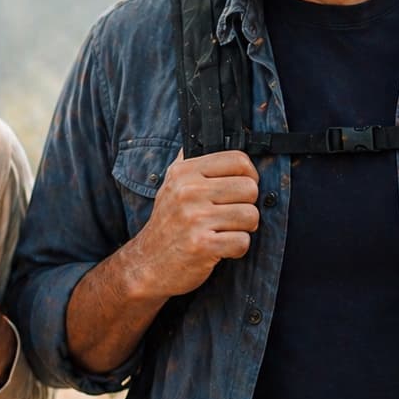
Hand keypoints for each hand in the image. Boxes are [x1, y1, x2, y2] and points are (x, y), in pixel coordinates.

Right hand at [128, 149, 260, 301]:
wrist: (147, 264)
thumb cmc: (168, 224)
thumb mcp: (171, 185)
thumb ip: (191, 161)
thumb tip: (209, 134)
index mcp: (184, 172)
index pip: (238, 159)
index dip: (249, 175)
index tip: (241, 189)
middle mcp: (188, 191)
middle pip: (250, 188)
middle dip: (247, 205)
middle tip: (230, 216)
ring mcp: (195, 218)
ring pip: (250, 216)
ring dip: (244, 229)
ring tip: (225, 231)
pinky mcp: (202, 245)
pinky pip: (242, 242)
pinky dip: (237, 249)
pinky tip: (220, 249)